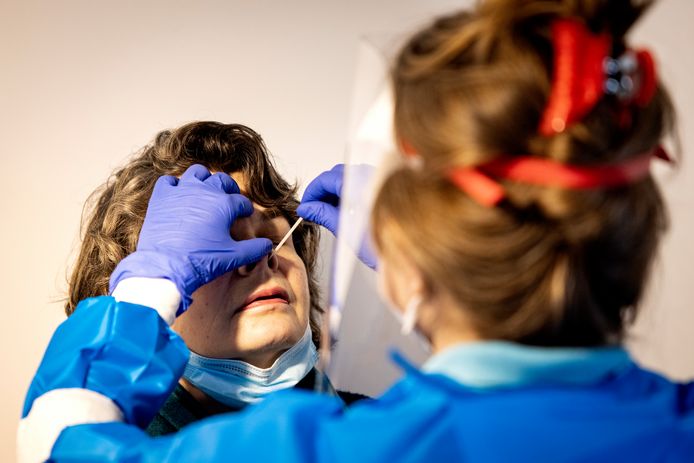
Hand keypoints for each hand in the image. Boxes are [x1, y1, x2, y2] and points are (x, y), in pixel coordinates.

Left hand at [109, 164, 271, 311]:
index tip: (245, 213)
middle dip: (229, 188)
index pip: (241, 201)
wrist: (167, 267)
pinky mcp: (162, 197)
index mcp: (224, 204)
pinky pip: (169, 181)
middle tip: (230, 198)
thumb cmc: (202, 261)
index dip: (245, 208)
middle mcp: (204, 191)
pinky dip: (176, 185)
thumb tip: (267, 245)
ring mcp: (181, 191)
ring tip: (206, 191)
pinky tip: (179, 195)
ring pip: (197, 173)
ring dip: (205, 180)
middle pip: (222, 181)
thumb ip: (255, 249)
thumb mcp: (234, 257)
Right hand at [297, 164, 377, 268]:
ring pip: (350, 177)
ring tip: (329, 212)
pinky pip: (362, 183)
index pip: (326, 179)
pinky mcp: (386, 188)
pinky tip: (346, 210)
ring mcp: (381, 181)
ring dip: (336, 192)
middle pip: (337, 174)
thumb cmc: (382, 246)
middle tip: (314, 209)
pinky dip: (350, 193)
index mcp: (360, 184)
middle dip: (323, 190)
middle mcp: (372, 177)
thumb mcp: (345, 230)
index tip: (306, 206)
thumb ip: (323, 214)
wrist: (408, 255)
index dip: (312, 192)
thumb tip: (308, 208)